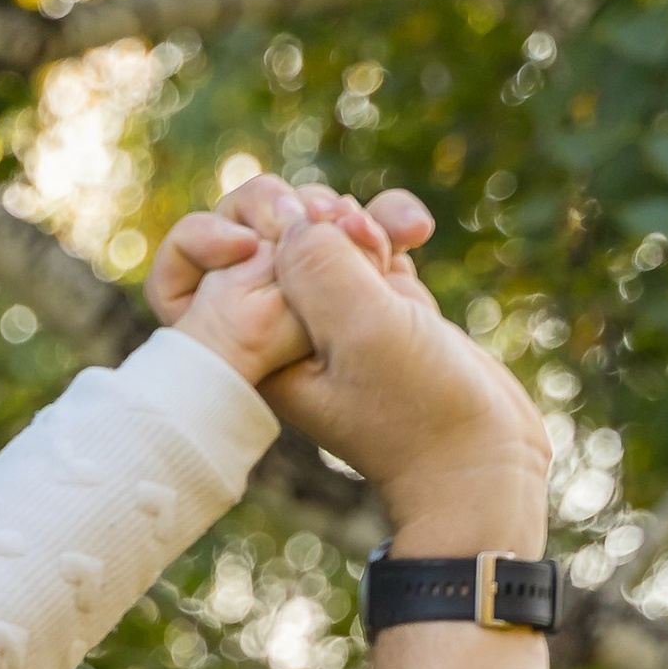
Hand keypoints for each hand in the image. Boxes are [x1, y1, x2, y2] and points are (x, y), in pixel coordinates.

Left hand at [154, 179, 431, 394]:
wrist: (483, 456)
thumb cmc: (421, 410)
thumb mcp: (364, 331)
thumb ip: (319, 267)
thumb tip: (297, 222)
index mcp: (249, 348)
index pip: (184, 277)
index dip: (208, 237)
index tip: (253, 241)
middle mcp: (277, 329)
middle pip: (250, 235)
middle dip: (295, 212)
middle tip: (343, 226)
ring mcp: (326, 312)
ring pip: (311, 228)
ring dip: (350, 215)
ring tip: (387, 243)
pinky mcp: (373, 298)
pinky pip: (362, 236)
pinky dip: (387, 220)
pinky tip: (417, 232)